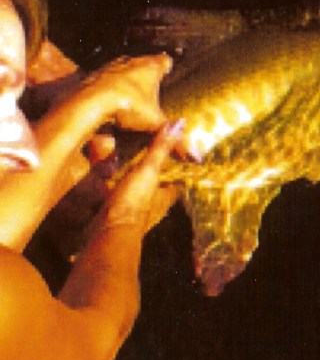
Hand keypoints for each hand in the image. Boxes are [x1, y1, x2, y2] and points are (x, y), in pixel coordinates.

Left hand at [74, 54, 172, 133]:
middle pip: (143, 63)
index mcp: (151, 68)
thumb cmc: (128, 105)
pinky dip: (109, 87)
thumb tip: (193, 155)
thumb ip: (173, 135)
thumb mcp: (154, 122)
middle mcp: (132, 61)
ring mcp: (111, 66)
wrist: (90, 102)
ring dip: (126, 79)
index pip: (165, 61)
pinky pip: (105, 79)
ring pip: (123, 69)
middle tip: (152, 87)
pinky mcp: (93, 75)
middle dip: (147, 73)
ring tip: (131, 96)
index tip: (168, 72)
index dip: (167, 67)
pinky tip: (109, 101)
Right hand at [94, 119, 183, 235]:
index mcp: (167, 196)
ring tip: (118, 168)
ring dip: (129, 185)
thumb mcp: (147, 170)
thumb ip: (160, 148)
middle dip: (150, 178)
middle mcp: (154, 208)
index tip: (171, 157)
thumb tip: (179, 123)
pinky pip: (116, 202)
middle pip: (156, 189)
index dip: (175, 170)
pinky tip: (100, 184)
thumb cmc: (131, 203)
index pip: (177, 181)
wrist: (105, 235)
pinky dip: (110, 192)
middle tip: (142, 161)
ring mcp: (134, 215)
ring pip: (135, 196)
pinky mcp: (114, 219)